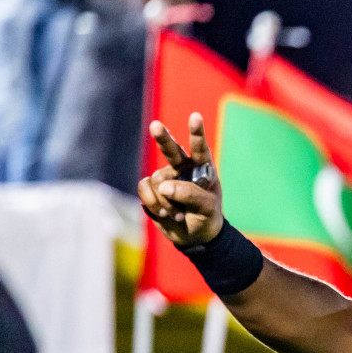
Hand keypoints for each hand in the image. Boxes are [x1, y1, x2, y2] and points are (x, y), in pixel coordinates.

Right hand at [139, 113, 223, 247]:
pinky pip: (145, 189)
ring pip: (158, 182)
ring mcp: (165, 177)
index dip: (196, 133)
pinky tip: (164, 213)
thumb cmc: (206, 217)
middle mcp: (182, 168)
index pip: (200, 149)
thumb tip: (164, 187)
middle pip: (171, 150)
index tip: (195, 117)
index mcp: (202, 168)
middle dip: (163, 138)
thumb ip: (190, 195)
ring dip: (166, 202)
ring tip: (178, 214)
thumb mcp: (206, 208)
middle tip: (156, 126)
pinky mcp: (151, 188)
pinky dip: (153, 204)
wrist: (194, 235)